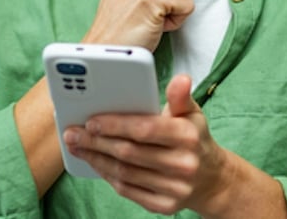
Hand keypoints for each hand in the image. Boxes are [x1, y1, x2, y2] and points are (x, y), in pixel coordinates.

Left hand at [63, 75, 234, 216]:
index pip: (144, 129)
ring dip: (96, 159)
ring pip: (125, 173)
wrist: (212, 180)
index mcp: (188, 136)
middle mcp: (183, 164)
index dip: (115, 125)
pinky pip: (128, 190)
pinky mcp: (165, 206)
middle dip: (96, 142)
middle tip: (73, 133)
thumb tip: (180, 79)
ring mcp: (175, 188)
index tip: (90, 121)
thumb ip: (180, 97)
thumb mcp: (192, 114)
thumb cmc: (194, 139)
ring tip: (78, 147)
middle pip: (129, 152)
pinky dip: (108, 176)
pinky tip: (95, 163)